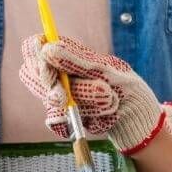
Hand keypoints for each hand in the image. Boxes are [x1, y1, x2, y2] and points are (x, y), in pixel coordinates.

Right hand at [18, 34, 171, 156]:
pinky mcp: (65, 118)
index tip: (47, 61)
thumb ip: (78, 62)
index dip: (34, 53)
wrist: (139, 118)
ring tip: (111, 101)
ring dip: (85, 103)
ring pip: (52, 101)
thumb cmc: (126, 86)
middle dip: (53, 86)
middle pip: (32, 76)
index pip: (36, 47)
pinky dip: (85, 121)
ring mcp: (61, 97)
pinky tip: (104, 119)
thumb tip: (48, 49)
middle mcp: (59, 75)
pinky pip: (60, 123)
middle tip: (68, 96)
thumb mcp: (107, 71)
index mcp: (68, 55)